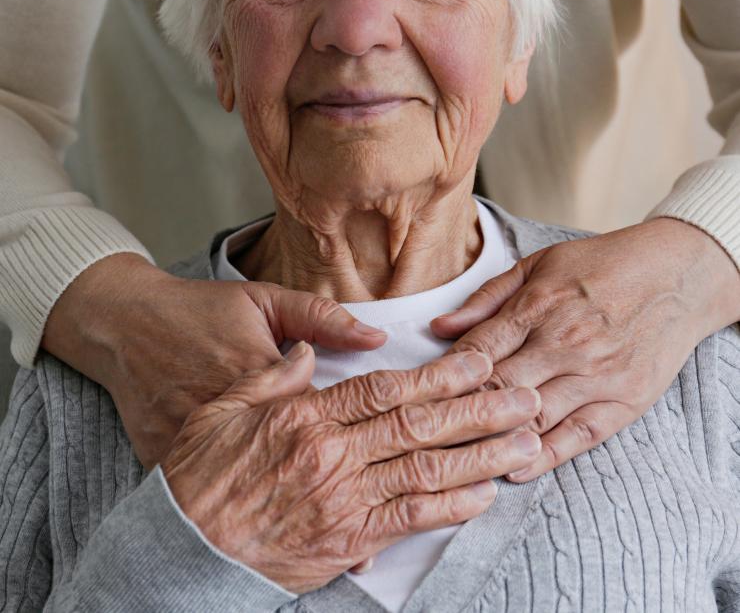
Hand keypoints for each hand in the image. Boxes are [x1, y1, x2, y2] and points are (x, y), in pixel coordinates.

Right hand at [42, 253, 386, 467]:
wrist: (126, 323)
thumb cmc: (202, 309)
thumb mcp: (266, 301)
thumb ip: (323, 318)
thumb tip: (378, 338)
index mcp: (261, 373)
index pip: (320, 416)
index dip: (346, 432)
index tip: (367, 441)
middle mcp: (226, 412)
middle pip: (287, 456)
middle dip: (321, 470)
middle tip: (345, 478)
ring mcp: (189, 439)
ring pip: (246, 481)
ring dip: (280, 493)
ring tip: (309, 499)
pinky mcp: (162, 459)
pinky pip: (203, 491)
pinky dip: (227, 498)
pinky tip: (253, 509)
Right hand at [163, 345, 541, 593]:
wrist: (183, 546)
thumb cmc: (200, 472)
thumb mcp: (223, 406)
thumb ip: (273, 377)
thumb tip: (311, 355)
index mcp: (305, 416)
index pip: (385, 389)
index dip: (438, 375)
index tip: (477, 362)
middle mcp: (332, 455)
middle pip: (419, 425)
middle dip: (479, 409)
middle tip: (523, 396)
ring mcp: (343, 501)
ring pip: (425, 472)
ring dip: (481, 456)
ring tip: (524, 441)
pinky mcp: (346, 542)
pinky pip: (408, 521)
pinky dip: (450, 508)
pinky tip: (484, 494)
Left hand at [432, 217, 739, 480]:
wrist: (675, 275)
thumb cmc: (599, 266)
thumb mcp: (538, 266)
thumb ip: (486, 299)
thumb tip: (439, 327)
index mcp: (537, 306)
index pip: (476, 352)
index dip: (441, 377)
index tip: (418, 396)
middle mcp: (564, 343)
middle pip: (496, 388)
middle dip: (457, 413)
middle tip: (424, 435)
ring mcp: (595, 375)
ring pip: (532, 417)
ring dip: (493, 439)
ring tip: (457, 459)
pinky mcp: (623, 400)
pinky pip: (577, 436)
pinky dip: (544, 456)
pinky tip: (514, 468)